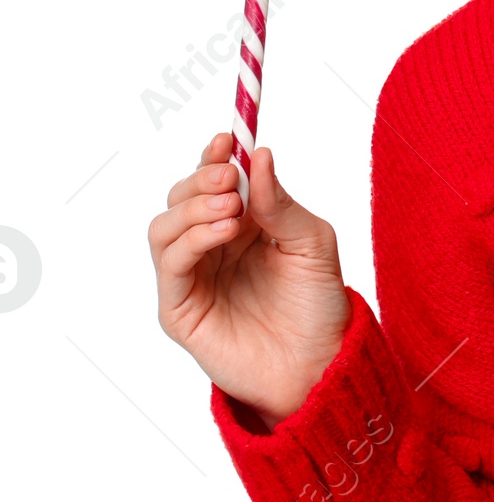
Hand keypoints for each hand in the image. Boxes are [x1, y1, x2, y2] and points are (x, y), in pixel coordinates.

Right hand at [147, 132, 351, 429]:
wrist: (321, 363)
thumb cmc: (319, 304)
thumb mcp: (313, 242)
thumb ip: (282, 202)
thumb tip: (258, 155)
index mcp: (244, 224)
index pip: (214, 180)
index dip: (214, 156)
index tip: (227, 137)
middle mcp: (213, 245)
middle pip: (181, 197)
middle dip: (200, 179)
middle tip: (228, 177)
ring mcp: (194, 275)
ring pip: (164, 226)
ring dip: (193, 208)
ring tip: (231, 209)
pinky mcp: (181, 307)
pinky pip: (169, 262)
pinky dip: (190, 238)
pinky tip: (223, 231)